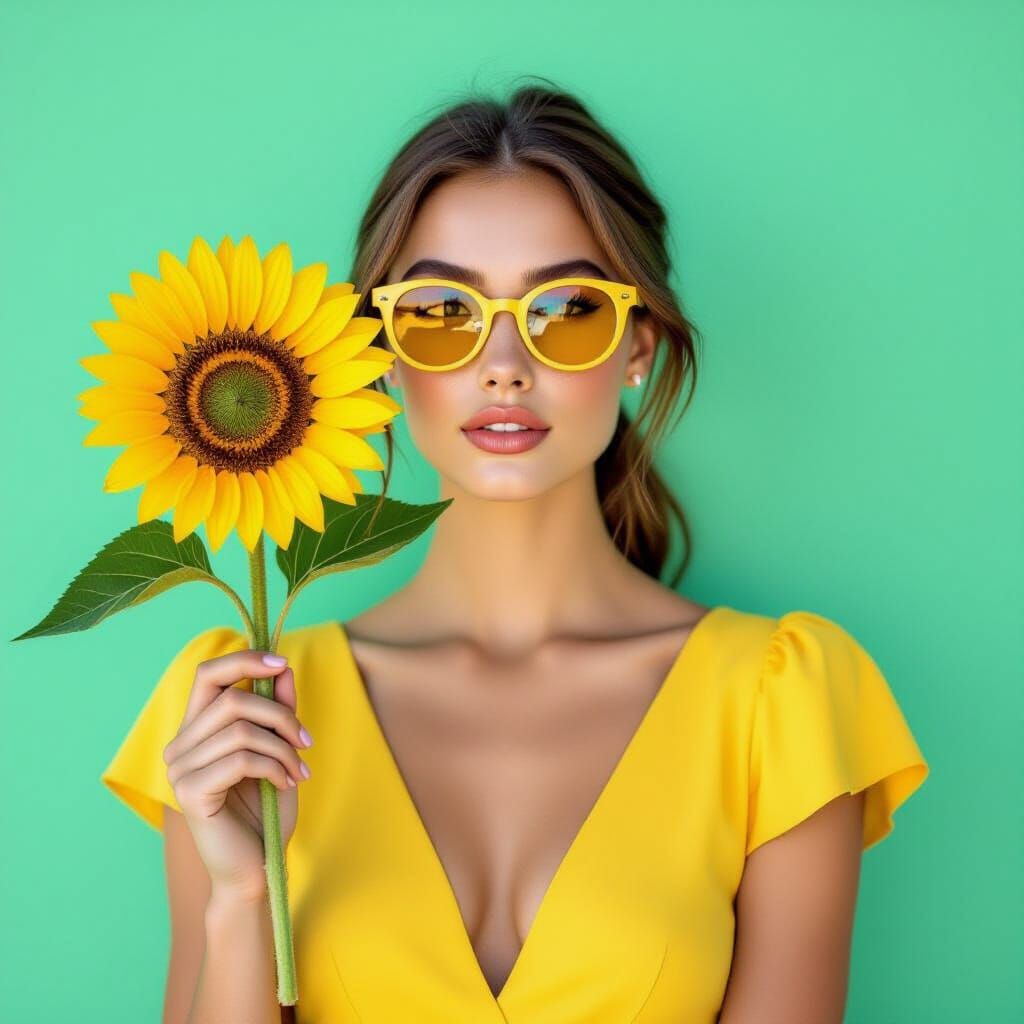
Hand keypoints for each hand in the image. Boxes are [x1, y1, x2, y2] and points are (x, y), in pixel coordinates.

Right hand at [162, 648, 310, 902]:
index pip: (207, 674)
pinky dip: (275, 766)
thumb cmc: (266, 811)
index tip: (282, 664)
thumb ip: (278, 710)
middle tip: (306, 740)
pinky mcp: (191, 793)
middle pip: (232, 698)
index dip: (244, 660)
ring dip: (283, 746)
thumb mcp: (279, 750)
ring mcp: (180, 770)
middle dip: (280, 714)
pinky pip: (242, 759)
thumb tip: (283, 668)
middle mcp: (180, 746)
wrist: (257, 868)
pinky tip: (287, 783)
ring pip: (241, 729)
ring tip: (299, 769)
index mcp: (196, 730)